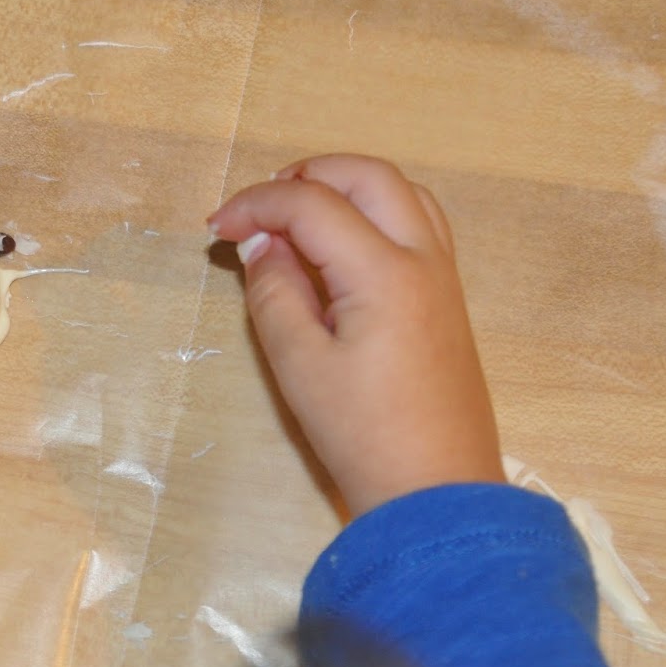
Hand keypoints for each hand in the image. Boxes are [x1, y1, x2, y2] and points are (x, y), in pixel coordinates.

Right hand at [209, 155, 503, 514]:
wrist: (436, 491)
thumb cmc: (362, 435)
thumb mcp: (298, 366)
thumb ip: (275, 292)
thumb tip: (263, 244)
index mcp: (384, 273)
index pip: (312, 204)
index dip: (256, 204)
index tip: (217, 228)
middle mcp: (423, 259)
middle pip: (368, 175)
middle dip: (307, 176)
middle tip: (260, 207)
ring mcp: (444, 276)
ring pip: (401, 191)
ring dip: (347, 186)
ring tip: (300, 215)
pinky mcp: (448, 297)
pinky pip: (418, 222)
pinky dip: (376, 210)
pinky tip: (343, 243)